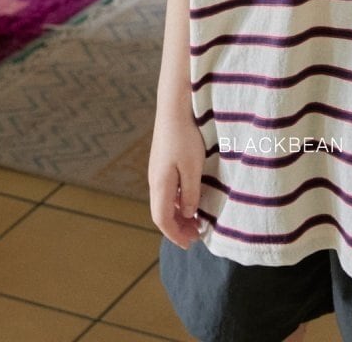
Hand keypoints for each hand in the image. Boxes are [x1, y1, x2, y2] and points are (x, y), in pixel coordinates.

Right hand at [148, 101, 205, 247]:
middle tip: (197, 235)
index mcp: (159, 184)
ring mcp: (156, 170)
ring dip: (178, 215)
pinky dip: (177, 202)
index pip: (162, 219)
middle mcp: (154, 180)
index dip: (175, 235)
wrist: (174, 108)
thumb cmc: (185, 137)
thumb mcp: (193, 168)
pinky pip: (167, 190)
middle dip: (178, 228)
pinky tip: (190, 199)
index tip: (190, 244)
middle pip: (161, 213)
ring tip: (196, 221)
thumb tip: (187, 213)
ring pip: (164, 202)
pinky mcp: (161, 162)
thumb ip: (190, 193)